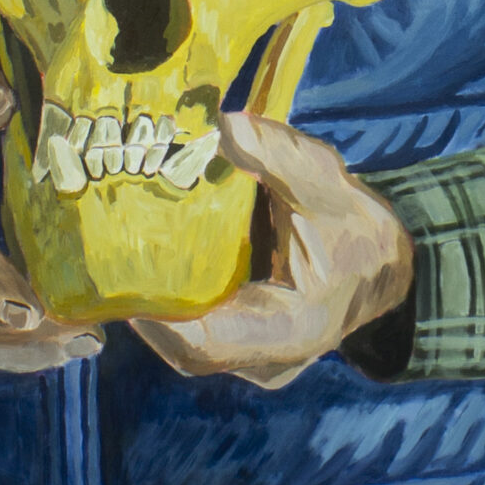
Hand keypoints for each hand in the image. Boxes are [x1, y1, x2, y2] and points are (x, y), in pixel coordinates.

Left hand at [131, 110, 412, 389]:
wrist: (385, 267)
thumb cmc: (360, 231)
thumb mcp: (329, 187)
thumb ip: (280, 157)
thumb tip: (224, 124)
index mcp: (292, 332)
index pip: (207, 344)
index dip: (157, 318)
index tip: (119, 277)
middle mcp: (267, 359)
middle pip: (185, 346)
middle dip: (141, 304)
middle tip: (99, 254)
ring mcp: (251, 358)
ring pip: (184, 340)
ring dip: (150, 301)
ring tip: (110, 254)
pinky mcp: (240, 343)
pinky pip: (193, 329)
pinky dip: (169, 298)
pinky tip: (141, 260)